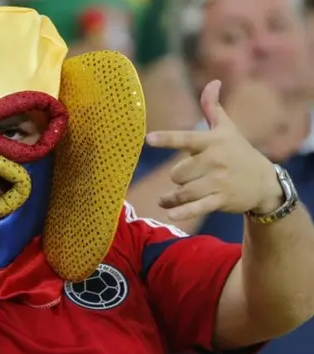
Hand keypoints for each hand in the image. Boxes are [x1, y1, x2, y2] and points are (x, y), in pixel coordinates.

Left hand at [146, 80, 283, 220]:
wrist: (264, 182)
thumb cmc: (238, 151)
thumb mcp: (227, 129)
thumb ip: (213, 108)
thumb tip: (213, 82)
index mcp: (212, 142)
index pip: (186, 139)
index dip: (167, 139)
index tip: (148, 139)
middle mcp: (215, 161)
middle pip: (177, 172)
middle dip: (177, 177)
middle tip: (186, 177)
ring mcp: (219, 182)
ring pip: (183, 191)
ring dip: (171, 197)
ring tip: (166, 200)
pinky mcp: (221, 200)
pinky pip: (197, 206)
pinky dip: (182, 211)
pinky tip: (169, 212)